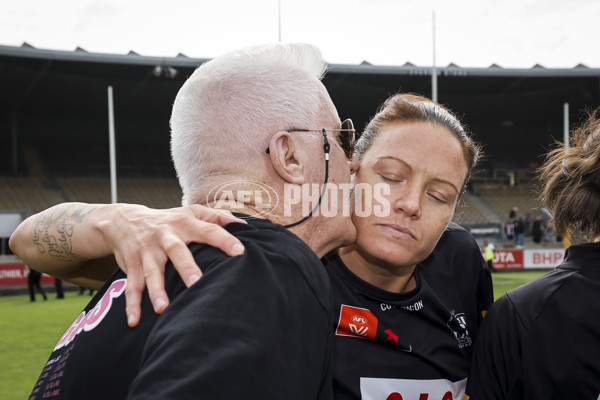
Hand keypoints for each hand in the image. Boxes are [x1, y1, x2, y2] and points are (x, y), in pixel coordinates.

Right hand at [97, 204, 245, 326]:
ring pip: (152, 271)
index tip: (240, 252)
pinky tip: (134, 321)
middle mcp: (165, 236)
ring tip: (163, 308)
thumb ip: (217, 217)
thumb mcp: (191, 212)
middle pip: (177, 251)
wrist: (124, 220)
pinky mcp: (131, 264)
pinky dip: (131, 304)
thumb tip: (244, 223)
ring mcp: (147, 251)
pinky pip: (132, 285)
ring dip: (156, 290)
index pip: (208, 230)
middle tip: (197, 283)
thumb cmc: (168, 220)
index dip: (225, 240)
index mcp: (185, 223)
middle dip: (186, 268)